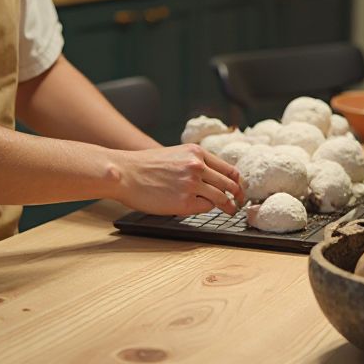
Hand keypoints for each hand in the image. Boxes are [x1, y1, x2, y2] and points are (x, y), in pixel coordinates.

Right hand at [112, 144, 244, 215]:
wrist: (125, 173)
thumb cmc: (145, 166)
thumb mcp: (175, 154)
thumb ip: (193, 162)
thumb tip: (213, 177)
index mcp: (196, 152)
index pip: (228, 168)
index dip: (237, 181)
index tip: (238, 188)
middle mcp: (197, 166)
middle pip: (230, 184)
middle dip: (238, 195)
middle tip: (239, 203)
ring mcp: (192, 184)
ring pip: (221, 198)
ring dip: (228, 207)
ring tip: (230, 211)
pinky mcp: (184, 202)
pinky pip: (205, 208)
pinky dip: (205, 209)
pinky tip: (201, 209)